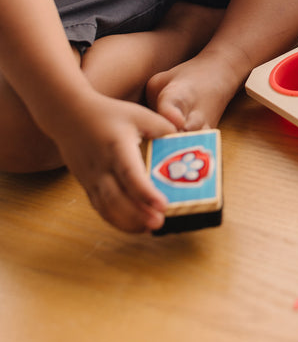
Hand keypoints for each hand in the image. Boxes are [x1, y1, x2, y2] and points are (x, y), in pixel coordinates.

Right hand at [53, 95, 176, 232]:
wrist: (69, 116)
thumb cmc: (110, 114)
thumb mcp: (139, 114)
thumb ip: (163, 127)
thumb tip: (185, 140)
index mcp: (117, 146)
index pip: (131, 173)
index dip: (146, 192)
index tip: (163, 205)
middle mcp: (101, 166)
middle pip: (117, 198)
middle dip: (138, 214)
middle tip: (159, 223)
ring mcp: (90, 178)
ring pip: (106, 208)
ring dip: (127, 222)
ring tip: (150, 227)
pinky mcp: (86, 185)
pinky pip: (100, 208)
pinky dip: (116, 220)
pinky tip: (134, 225)